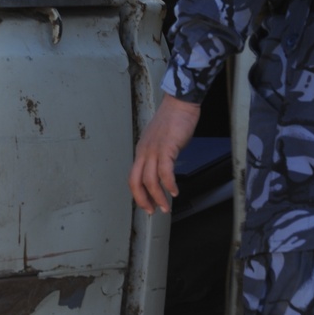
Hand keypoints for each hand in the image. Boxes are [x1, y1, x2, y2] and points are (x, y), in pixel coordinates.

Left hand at [129, 94, 200, 213]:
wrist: (180, 103)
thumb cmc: (173, 120)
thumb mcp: (161, 141)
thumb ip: (159, 155)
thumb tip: (164, 171)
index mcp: (141, 151)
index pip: (133, 177)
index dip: (138, 194)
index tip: (146, 204)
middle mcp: (144, 152)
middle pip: (135, 182)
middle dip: (142, 200)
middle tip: (152, 211)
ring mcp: (154, 150)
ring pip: (150, 180)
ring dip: (157, 197)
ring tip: (165, 206)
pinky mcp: (167, 148)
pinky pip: (165, 172)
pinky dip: (169, 185)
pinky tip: (174, 191)